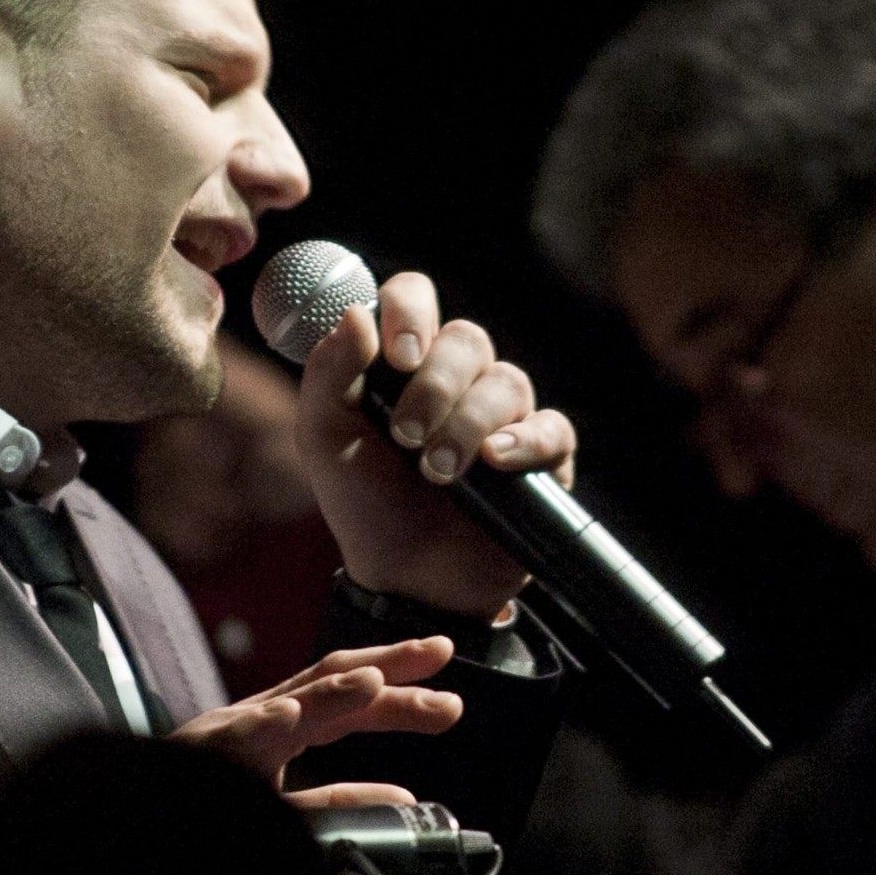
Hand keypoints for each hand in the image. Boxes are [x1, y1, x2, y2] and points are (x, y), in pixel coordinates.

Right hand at [172, 636, 460, 797]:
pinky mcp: (195, 761)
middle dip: (384, 665)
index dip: (401, 689)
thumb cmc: (206, 806)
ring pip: (281, 707)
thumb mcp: (285, 808)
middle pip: (327, 680)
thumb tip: (404, 798)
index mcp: (282, 728)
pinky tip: (285, 718)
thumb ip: (339, 800)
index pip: (350, 701)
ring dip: (328, 691)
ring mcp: (225, 736)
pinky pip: (227, 744)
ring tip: (374, 681)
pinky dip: (256, 728)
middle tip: (439, 654)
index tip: (451, 690)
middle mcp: (258, 720)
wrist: (130, 820)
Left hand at [295, 272, 578, 614]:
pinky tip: (494, 464)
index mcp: (404, 361)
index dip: (411, 311)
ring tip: (439, 473)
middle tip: (406, 436)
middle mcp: (458, 378)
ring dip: (467, 424)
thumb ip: (328, 374)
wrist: (405, 578)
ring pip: (506, 382)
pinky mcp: (541, 457)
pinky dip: (524, 442)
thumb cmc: (364, 503)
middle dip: (435, 386)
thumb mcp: (324, 439)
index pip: (415, 296)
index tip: (398, 355)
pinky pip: (551, 427)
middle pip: (467, 338)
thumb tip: (353, 314)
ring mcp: (504, 415)